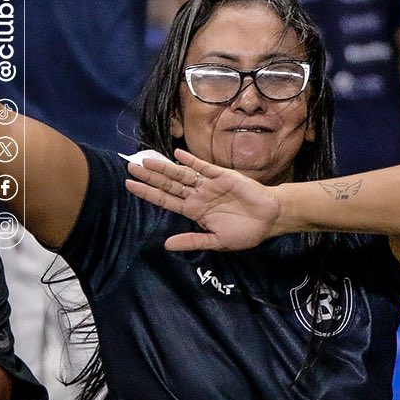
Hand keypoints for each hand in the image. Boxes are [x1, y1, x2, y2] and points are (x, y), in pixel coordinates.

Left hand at [125, 148, 281, 251]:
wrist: (271, 219)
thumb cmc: (246, 232)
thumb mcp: (217, 241)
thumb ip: (193, 241)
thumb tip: (166, 245)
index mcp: (195, 211)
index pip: (166, 200)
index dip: (148, 193)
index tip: (130, 186)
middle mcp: (198, 196)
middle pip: (169, 185)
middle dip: (149, 177)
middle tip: (129, 168)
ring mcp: (210, 185)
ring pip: (182, 175)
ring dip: (164, 168)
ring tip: (146, 161)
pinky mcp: (223, 176)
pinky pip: (204, 167)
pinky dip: (191, 161)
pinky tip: (178, 155)